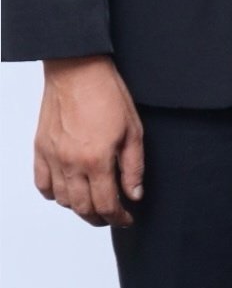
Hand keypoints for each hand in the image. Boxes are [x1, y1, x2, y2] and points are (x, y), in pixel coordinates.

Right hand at [35, 56, 143, 228]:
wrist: (77, 69)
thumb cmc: (107, 93)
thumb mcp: (133, 130)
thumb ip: (133, 166)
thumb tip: (134, 194)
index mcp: (97, 160)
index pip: (107, 204)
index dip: (119, 218)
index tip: (127, 219)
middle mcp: (71, 164)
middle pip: (83, 208)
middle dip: (100, 218)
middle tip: (111, 216)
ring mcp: (53, 157)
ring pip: (63, 200)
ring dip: (79, 207)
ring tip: (93, 203)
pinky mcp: (40, 149)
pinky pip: (43, 184)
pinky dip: (54, 194)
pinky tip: (68, 190)